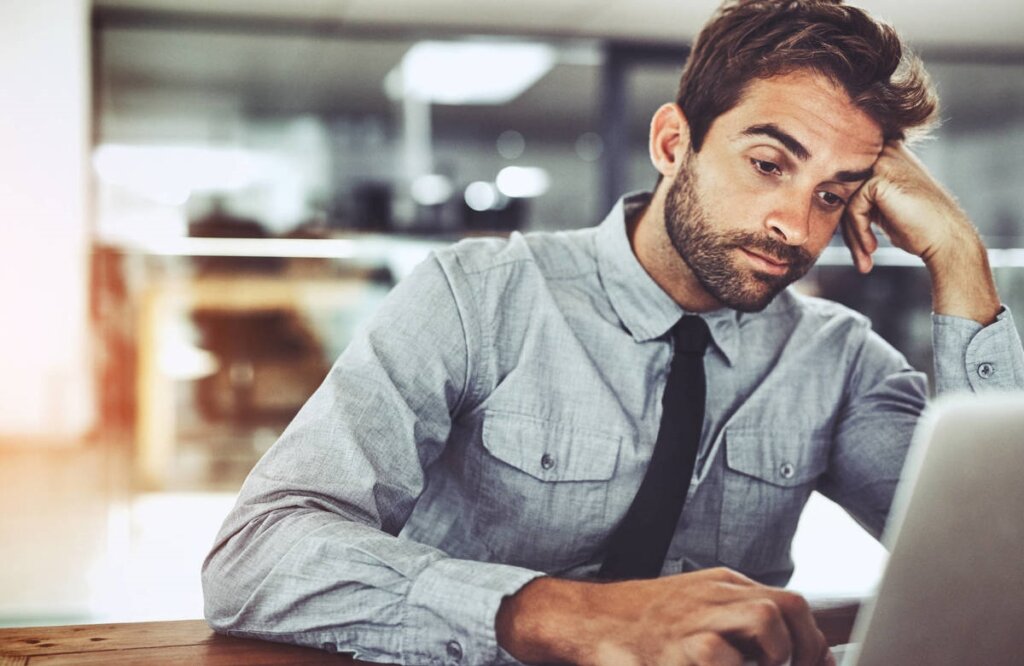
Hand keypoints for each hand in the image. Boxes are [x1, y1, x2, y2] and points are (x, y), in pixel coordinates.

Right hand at [496, 568, 832, 665]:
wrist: (583, 619)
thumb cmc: (637, 622)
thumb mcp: (691, 608)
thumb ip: (733, 621)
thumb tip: (784, 650)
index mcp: (720, 586)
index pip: (788, 603)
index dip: (813, 640)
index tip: (819, 662)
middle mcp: (711, 597)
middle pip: (785, 607)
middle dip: (805, 648)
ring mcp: (693, 620)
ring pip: (763, 620)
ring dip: (773, 654)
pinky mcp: (674, 648)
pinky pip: (720, 656)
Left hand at [841, 141, 999, 323]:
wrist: (946, 239)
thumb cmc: (917, 227)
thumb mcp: (882, 206)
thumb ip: (859, 196)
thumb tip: (824, 196)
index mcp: (886, 154)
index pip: (847, 182)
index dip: (846, 216)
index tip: (856, 244)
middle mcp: (884, 151)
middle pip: (844, 190)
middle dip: (847, 227)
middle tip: (860, 256)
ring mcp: (883, 161)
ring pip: (846, 201)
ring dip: (852, 235)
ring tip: (865, 257)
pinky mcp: (879, 177)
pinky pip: (852, 208)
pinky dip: (858, 232)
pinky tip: (872, 248)